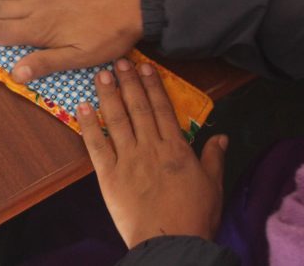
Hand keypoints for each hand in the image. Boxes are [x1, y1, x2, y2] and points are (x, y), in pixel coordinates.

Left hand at [76, 58, 226, 247]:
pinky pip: (96, 145)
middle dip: (128, 82)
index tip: (146, 67)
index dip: (153, 86)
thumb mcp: (213, 185)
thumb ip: (214, 158)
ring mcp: (128, 159)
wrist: (171, 243)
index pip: (162, 109)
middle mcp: (150, 147)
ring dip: (109, 95)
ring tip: (102, 74)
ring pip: (117, 119)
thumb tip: (222, 137)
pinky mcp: (109, 175)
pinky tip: (82, 106)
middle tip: (120, 61)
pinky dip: (88, 124)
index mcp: (175, 148)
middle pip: (138, 108)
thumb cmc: (195, 216)